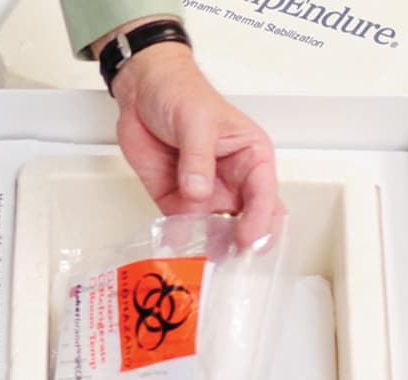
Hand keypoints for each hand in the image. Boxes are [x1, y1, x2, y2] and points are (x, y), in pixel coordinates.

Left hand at [104, 23, 282, 249]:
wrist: (142, 90)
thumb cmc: (181, 93)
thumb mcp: (195, 120)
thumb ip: (198, 158)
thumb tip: (199, 191)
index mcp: (250, 156)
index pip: (264, 194)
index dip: (259, 220)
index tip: (247, 239)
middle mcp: (232, 180)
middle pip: (245, 220)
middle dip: (239, 241)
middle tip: (230, 258)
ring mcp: (205, 193)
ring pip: (214, 230)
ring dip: (209, 245)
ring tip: (202, 261)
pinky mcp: (176, 200)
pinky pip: (181, 227)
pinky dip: (179, 240)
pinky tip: (174, 249)